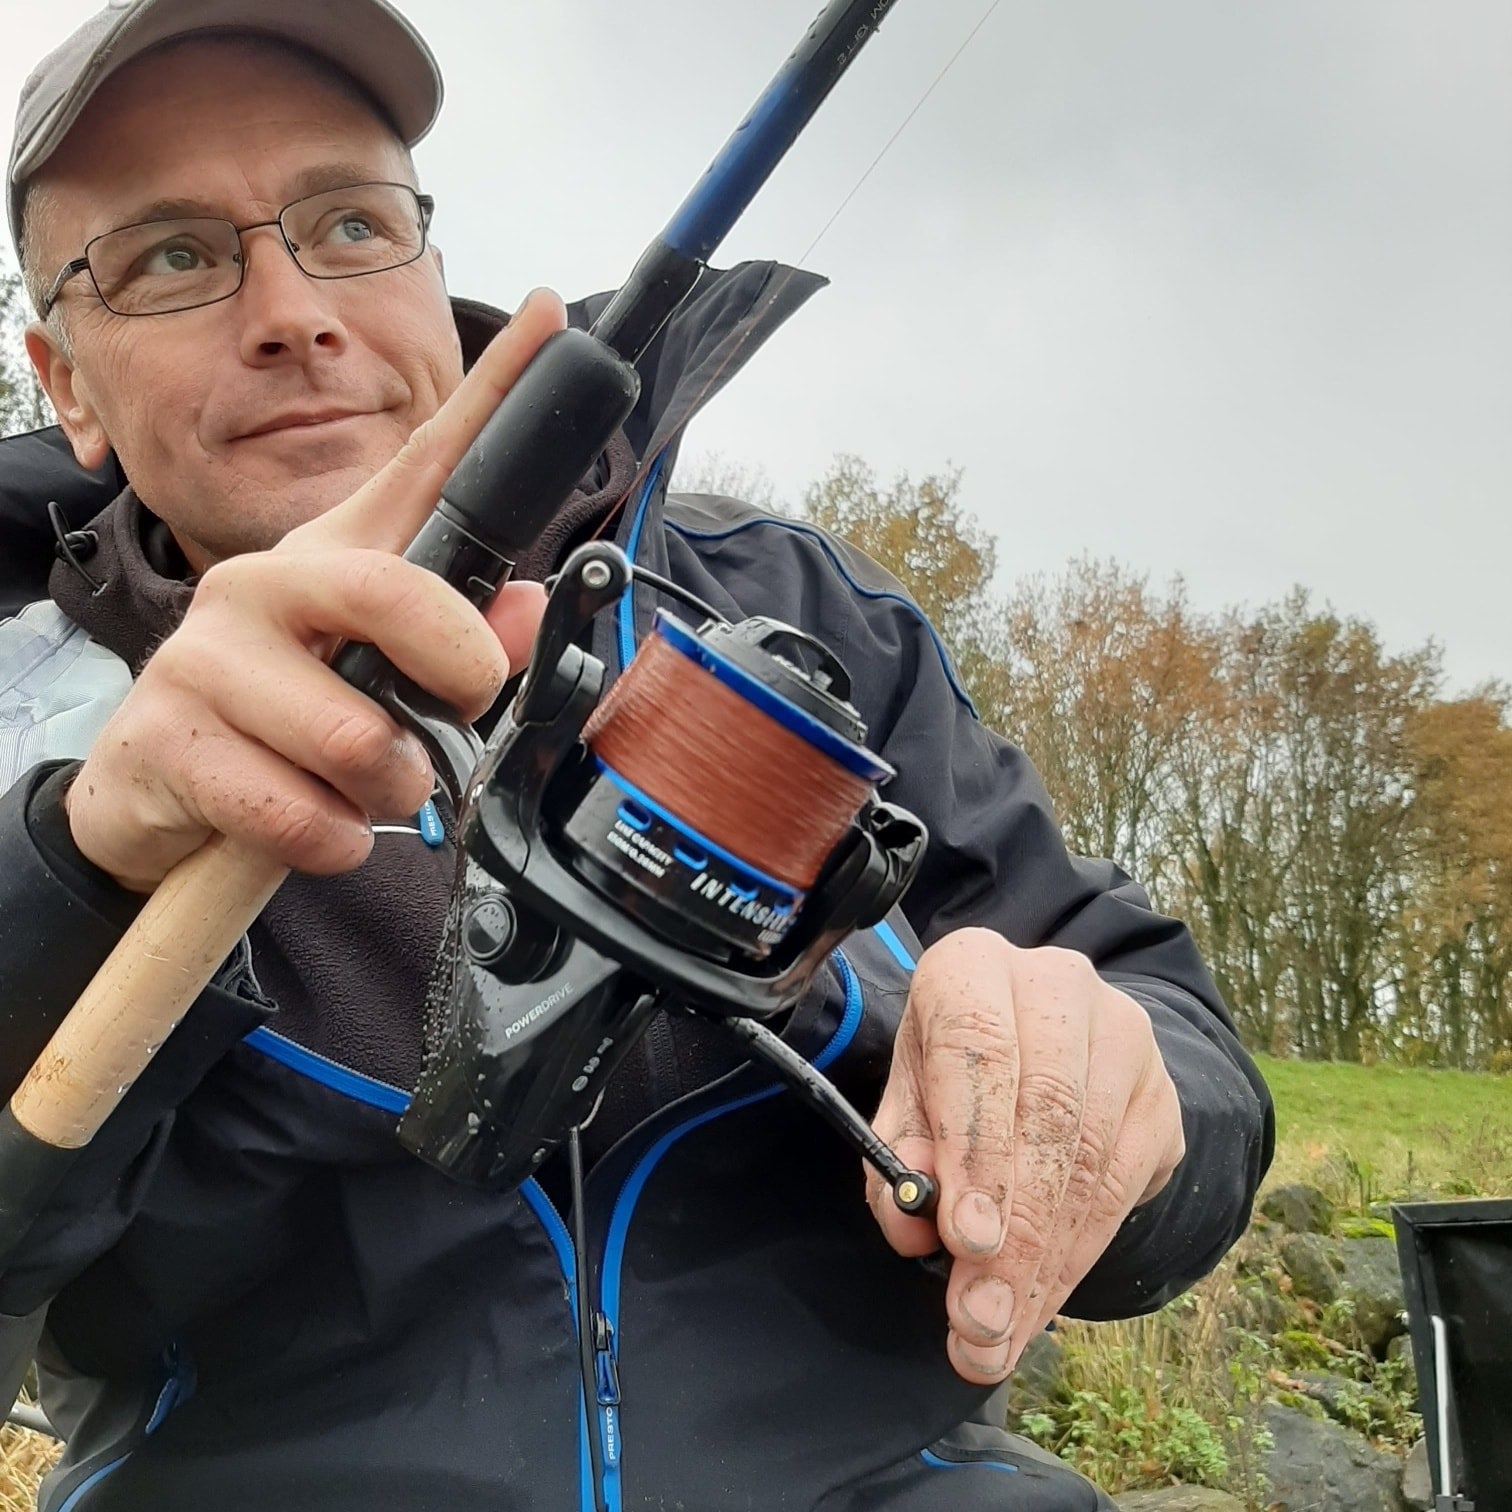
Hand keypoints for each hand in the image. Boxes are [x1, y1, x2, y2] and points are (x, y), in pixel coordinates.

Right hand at [66, 290, 567, 890]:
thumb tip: (532, 610)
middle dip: (458, 677)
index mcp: (336, 558)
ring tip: (361, 788)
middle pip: (394, 597)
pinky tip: (314, 823)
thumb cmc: (290, 722)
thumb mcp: (384, 681)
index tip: (552, 315)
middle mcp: (265, 581)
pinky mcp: (167, 735)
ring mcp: (205, 653)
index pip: (422, 463)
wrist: (161, 793)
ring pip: (357, 738)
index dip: (494, 394)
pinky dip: (333, 842)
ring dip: (389, 790)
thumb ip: (465, 648)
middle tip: (458, 708)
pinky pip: (300, 815)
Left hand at [867, 928, 1185, 1383]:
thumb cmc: (952, 1069)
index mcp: (974, 965)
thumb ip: (896, 1153)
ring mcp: (1123, 1034)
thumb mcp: (906, 1096)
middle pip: (1044, 1114)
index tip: (964, 1239)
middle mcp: (1057, 984)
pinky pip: (1125, 1187)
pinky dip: (1078, 1256)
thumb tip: (911, 1221)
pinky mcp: (1160, 1092)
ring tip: (1001, 1332)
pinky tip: (1042, 1302)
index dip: (973, 1150)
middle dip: (1012, 1232)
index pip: (978, 1050)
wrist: (1043, 1039)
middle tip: (978, 1318)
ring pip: (1090, 1161)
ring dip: (1045, 1261)